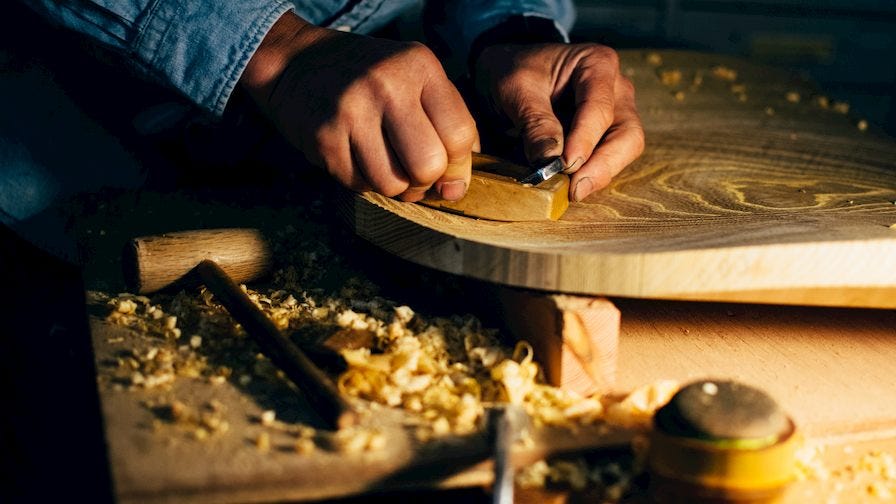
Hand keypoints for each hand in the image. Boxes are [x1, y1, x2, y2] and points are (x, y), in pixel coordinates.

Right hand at [240, 12, 477, 201]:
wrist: (297, 64)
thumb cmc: (369, 79)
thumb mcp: (415, 80)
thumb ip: (447, 123)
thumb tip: (458, 187)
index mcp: (420, 66)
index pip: (461, 135)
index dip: (459, 165)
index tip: (448, 171)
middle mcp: (387, 84)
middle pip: (429, 166)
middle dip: (425, 181)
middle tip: (414, 173)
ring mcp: (352, 111)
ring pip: (394, 185)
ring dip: (395, 187)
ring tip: (386, 166)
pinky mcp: (324, 138)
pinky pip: (360, 185)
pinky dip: (364, 182)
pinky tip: (358, 158)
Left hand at [474, 43, 643, 201]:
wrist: (508, 75)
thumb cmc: (515, 72)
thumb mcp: (515, 88)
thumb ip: (535, 121)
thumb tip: (550, 160)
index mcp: (597, 64)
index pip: (600, 108)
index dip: (585, 141)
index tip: (565, 165)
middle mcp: (616, 88)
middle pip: (627, 133)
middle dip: (603, 165)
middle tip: (575, 189)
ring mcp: (616, 113)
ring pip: (625, 150)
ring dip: (599, 174)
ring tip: (571, 191)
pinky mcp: (606, 136)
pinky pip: (609, 160)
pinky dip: (591, 175)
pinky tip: (569, 187)